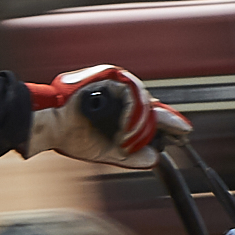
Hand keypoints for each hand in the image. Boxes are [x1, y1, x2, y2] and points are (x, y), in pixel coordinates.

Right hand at [24, 65, 190, 164]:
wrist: (51, 127)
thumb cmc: (71, 135)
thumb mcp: (108, 151)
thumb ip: (131, 156)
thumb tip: (155, 158)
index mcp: (119, 107)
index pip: (149, 113)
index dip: (166, 123)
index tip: (183, 134)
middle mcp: (120, 93)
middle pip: (152, 106)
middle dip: (167, 122)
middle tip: (182, 132)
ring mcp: (117, 83)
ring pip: (145, 103)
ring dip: (140, 127)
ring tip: (128, 142)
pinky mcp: (112, 76)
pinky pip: (134, 96)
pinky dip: (133, 116)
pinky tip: (125, 132)